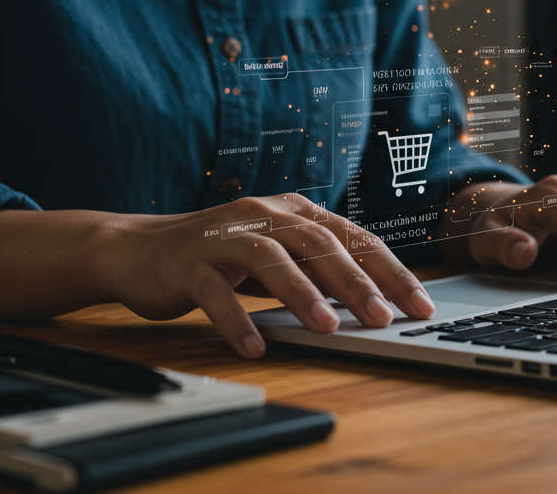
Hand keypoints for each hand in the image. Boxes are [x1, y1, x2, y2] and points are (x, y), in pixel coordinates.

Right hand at [100, 194, 434, 357]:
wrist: (137, 250)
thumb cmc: (218, 256)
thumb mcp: (275, 255)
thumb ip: (315, 268)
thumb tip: (374, 299)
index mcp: (291, 210)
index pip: (352, 237)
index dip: (388, 269)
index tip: (419, 303)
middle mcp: (261, 214)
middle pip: (317, 243)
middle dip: (355, 281)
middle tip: (384, 317)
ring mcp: (222, 237)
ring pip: (270, 258)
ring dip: (301, 293)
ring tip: (327, 327)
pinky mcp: (188, 264)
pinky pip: (215, 292)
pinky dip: (236, 320)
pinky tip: (255, 346)